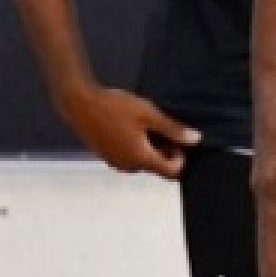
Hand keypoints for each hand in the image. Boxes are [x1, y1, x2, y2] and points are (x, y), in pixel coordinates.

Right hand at [58, 85, 199, 178]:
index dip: (181, 157)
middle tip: (162, 126)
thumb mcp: (149, 114)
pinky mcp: (107, 156)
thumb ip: (173, 129)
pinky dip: (136, 146)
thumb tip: (196, 140)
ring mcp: (115, 163)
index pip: (172, 172)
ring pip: (143, 161)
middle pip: (157, 167)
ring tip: (146, 123)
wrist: (80, 104)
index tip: (177, 138)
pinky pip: (129, 157)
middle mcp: (128, 166)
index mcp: (140, 159)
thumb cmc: (114, 107)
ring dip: (150, 147)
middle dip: (165, 150)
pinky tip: (132, 126)